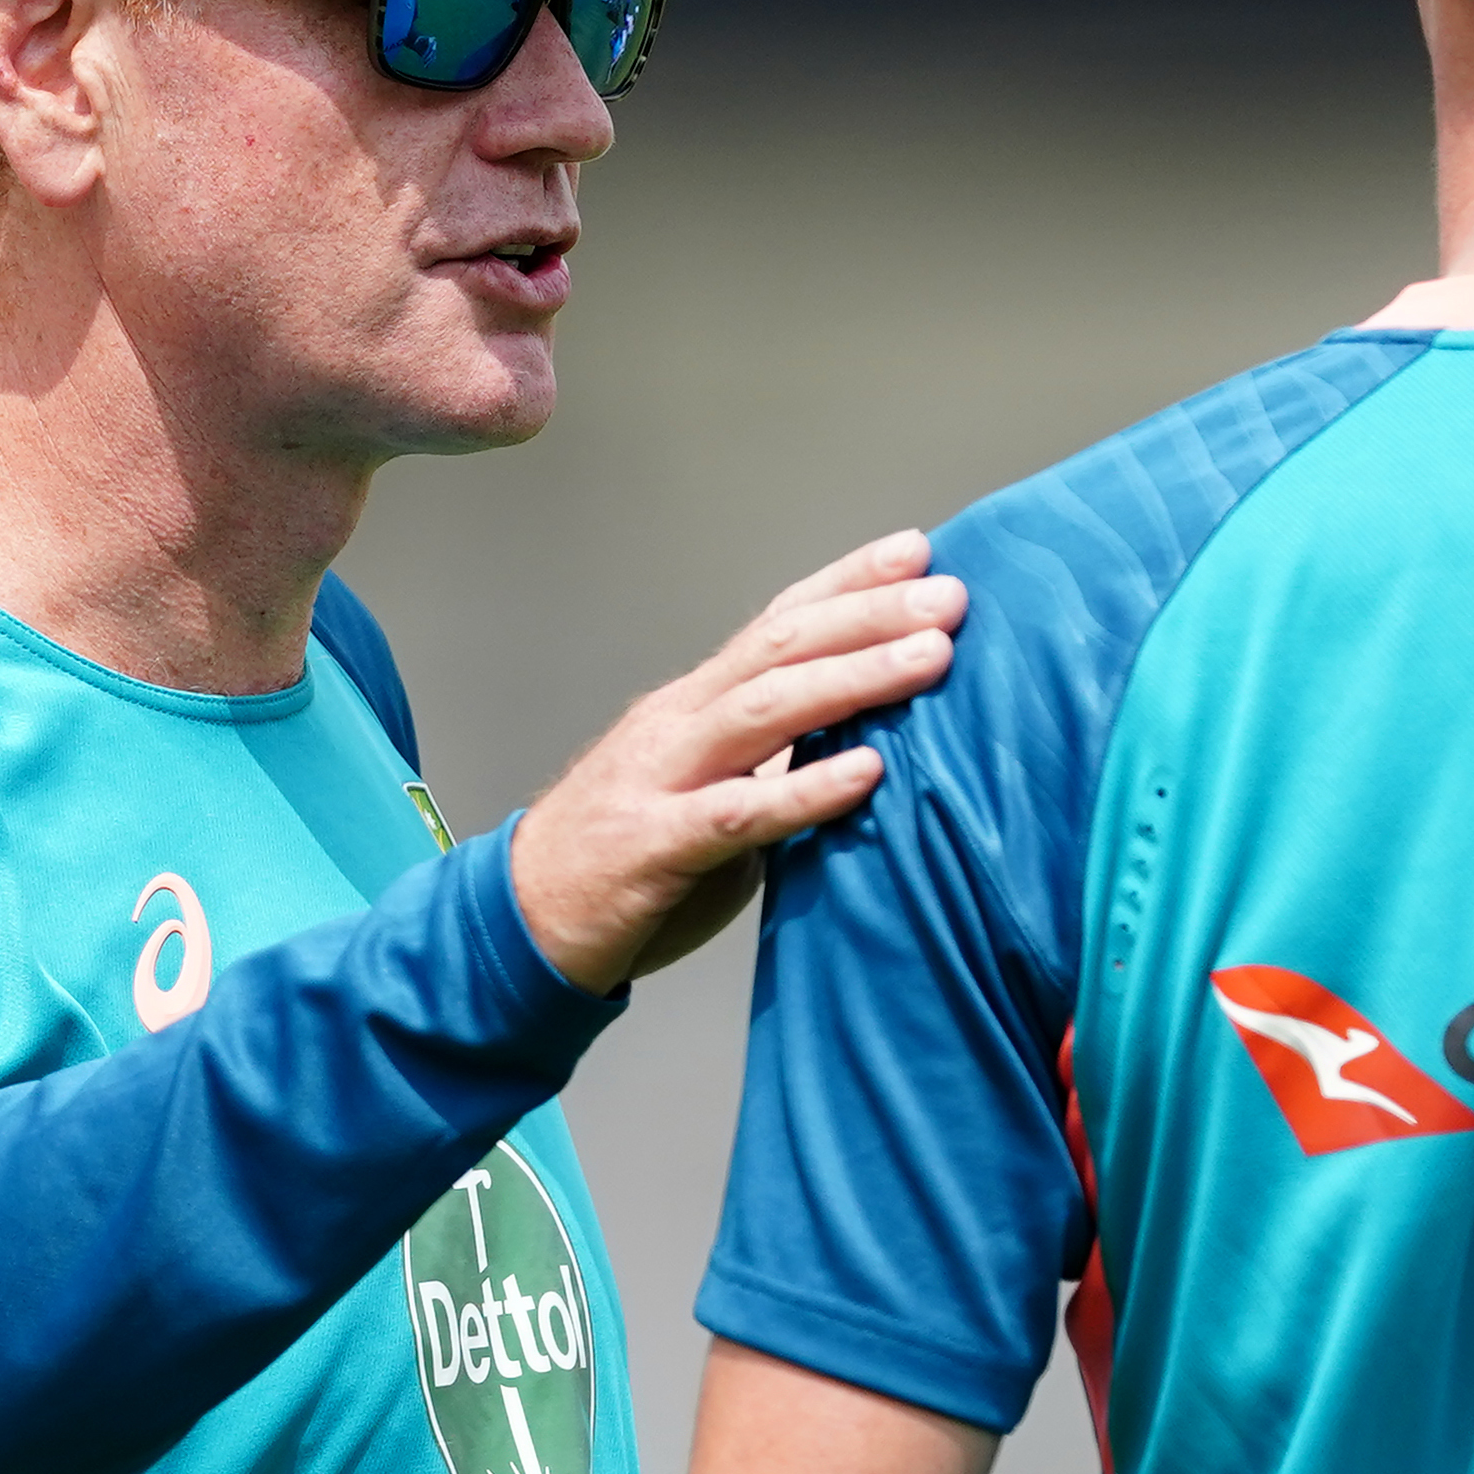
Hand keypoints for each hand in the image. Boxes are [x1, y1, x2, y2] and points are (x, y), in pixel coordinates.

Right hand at [504, 533, 961, 988]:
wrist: (523, 923)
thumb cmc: (628, 862)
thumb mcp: (709, 795)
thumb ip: (774, 766)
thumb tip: (867, 748)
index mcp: (694, 706)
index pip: (777, 623)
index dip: (847, 582)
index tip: (919, 549)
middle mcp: (679, 723)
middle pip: (781, 647)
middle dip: (870, 615)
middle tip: (950, 594)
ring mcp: (663, 778)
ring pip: (764, 709)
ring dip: (855, 678)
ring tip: (932, 658)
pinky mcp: (654, 845)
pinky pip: (738, 812)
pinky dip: (807, 789)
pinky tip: (870, 773)